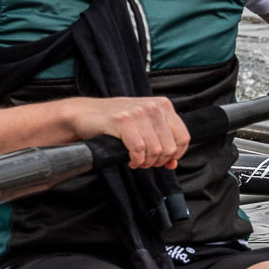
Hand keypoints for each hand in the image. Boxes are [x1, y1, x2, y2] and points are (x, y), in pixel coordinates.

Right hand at [65, 95, 185, 168]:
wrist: (85, 113)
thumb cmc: (114, 120)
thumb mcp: (144, 125)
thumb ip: (161, 140)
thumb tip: (173, 164)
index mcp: (162, 105)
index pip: (183, 136)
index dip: (176, 154)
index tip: (165, 160)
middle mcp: (152, 106)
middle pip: (169, 146)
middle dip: (159, 161)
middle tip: (147, 163)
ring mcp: (137, 112)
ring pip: (155, 150)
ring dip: (146, 162)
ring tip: (138, 162)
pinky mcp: (121, 120)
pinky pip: (138, 149)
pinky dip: (136, 160)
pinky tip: (130, 160)